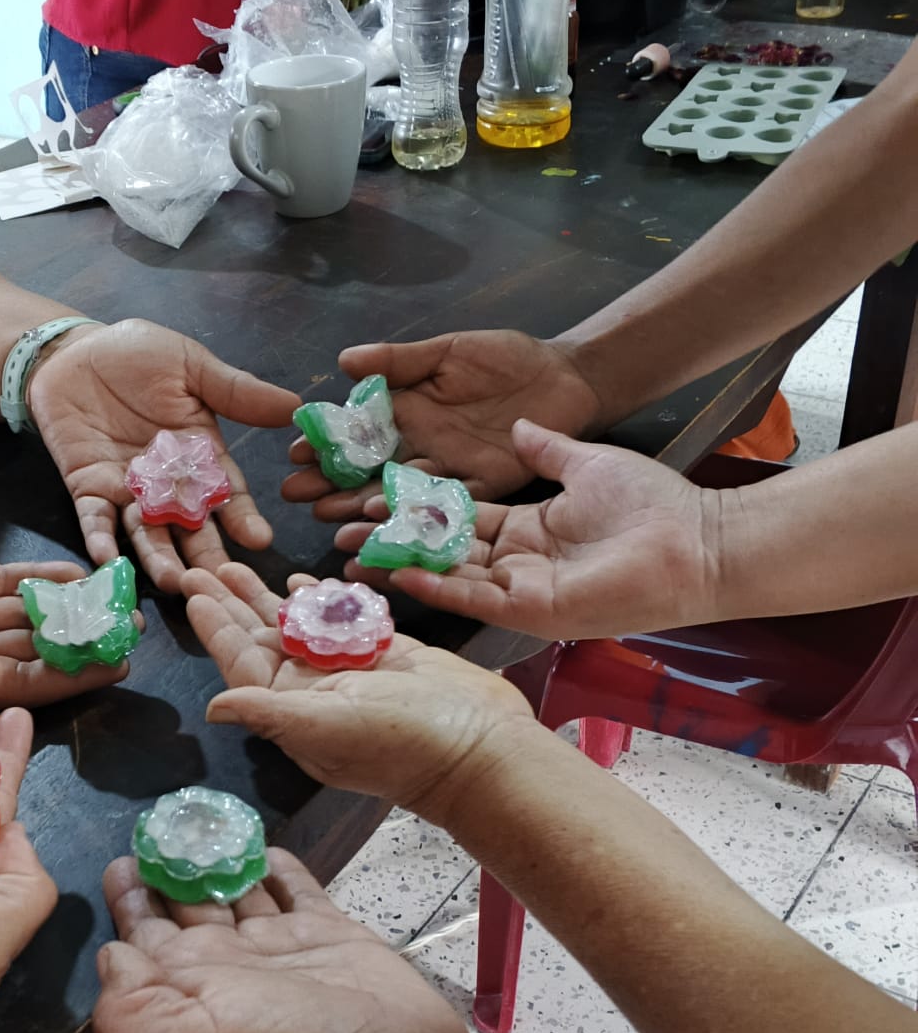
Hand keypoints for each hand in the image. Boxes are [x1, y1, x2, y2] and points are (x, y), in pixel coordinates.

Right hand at [0, 513, 136, 706]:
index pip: (16, 685)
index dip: (66, 676)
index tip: (114, 664)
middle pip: (32, 652)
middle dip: (82, 642)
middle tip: (135, 627)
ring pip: (25, 616)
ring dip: (71, 609)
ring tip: (120, 598)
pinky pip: (4, 582)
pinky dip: (40, 578)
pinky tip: (78, 573)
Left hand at [26, 319, 299, 591]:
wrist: (73, 351)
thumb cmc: (135, 355)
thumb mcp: (191, 367)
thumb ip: (236, 392)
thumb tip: (294, 405)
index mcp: (200, 455)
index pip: (226, 493)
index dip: (242, 517)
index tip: (258, 540)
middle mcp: (168, 484)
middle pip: (190, 527)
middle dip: (204, 555)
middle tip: (218, 582)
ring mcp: (128, 491)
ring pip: (147, 533)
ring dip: (158, 559)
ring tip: (172, 582)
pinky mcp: (89, 490)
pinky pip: (96, 520)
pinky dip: (102, 540)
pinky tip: (108, 559)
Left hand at [95, 848, 476, 1032]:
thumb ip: (131, 1004)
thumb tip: (111, 957)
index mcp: (185, 990)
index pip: (144, 937)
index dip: (130, 899)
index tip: (122, 856)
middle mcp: (227, 968)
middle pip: (187, 908)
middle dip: (171, 868)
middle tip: (163, 823)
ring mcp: (280, 949)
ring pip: (238, 892)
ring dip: (220, 859)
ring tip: (207, 819)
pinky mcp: (330, 934)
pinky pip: (295, 890)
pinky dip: (277, 867)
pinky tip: (260, 842)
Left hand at [181, 562, 531, 819]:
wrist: (479, 745)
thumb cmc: (403, 743)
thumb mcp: (326, 728)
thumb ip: (268, 714)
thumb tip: (211, 709)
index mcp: (292, 709)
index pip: (242, 662)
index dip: (216, 627)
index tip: (191, 591)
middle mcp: (313, 691)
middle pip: (260, 638)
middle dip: (230, 602)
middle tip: (200, 563)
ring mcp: (348, 672)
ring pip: (295, 625)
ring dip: (264, 596)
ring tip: (237, 564)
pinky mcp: (382, 653)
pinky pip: (338, 620)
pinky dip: (316, 598)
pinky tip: (297, 578)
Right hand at [281, 330, 602, 518]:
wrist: (565, 377)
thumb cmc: (505, 360)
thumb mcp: (447, 351)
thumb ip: (399, 360)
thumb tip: (344, 361)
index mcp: (407, 414)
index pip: (357, 432)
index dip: (327, 443)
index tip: (294, 451)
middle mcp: (420, 449)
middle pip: (367, 471)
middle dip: (330, 484)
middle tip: (293, 494)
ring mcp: (448, 473)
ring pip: (397, 495)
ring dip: (360, 508)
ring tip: (326, 519)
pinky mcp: (482, 490)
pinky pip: (444, 507)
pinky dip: (414, 516)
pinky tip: (385, 522)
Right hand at [336, 421, 718, 639]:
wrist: (695, 541)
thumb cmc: (651, 503)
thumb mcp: (588, 463)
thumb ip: (550, 449)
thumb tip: (522, 423)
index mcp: (524, 528)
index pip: (456, 518)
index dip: (415, 507)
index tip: (371, 493)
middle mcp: (513, 561)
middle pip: (437, 550)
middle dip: (389, 541)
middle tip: (337, 531)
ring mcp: (518, 587)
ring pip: (444, 575)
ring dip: (397, 564)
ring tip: (348, 555)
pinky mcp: (528, 608)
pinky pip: (471, 596)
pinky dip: (434, 585)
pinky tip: (396, 570)